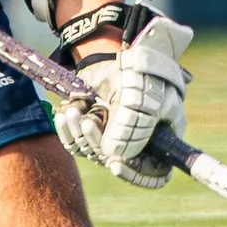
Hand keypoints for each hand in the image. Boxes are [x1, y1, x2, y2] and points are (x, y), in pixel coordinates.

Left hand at [54, 13, 192, 188]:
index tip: (116, 164)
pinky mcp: (92, 129)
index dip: (137, 174)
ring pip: (93, 152)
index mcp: (162, 138)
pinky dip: (67, 130)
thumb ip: (133, 127)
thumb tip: (112, 156)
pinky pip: (76, 142)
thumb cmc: (144, 71)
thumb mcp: (146, 96)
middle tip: (89, 121)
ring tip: (74, 110)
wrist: (118, 51)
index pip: (155, 173)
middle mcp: (138, 143)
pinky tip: (64, 114)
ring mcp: (113, 137)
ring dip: (80, 134)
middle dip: (98, 144)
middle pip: (118, 162)